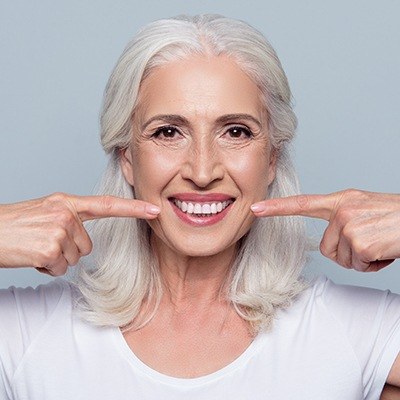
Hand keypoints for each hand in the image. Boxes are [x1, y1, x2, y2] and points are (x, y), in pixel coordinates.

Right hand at [0, 192, 159, 275]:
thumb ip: (70, 218)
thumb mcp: (45, 211)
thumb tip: (85, 240)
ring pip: (74, 258)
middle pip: (87, 245)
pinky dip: (45, 268)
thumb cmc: (15, 224)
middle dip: (68, 250)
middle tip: (43, 241)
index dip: (133, 208)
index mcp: (66, 202)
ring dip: (56, 259)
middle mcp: (66, 213)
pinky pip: (59, 269)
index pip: (107, 205)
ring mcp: (59, 230)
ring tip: (35, 246)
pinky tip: (31, 256)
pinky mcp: (50, 249)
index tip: (155, 209)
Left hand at [251, 189, 399, 271]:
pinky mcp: (359, 240)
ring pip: (342, 259)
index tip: (256, 209)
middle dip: (348, 253)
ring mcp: (349, 224)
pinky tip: (386, 250)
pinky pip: (358, 265)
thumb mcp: (366, 209)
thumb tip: (331, 242)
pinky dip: (374, 265)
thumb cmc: (397, 219)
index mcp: (342, 200)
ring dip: (363, 259)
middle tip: (372, 242)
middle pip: (326, 248)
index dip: (278, 208)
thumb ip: (343, 220)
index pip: (303, 204)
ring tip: (381, 244)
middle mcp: (342, 209)